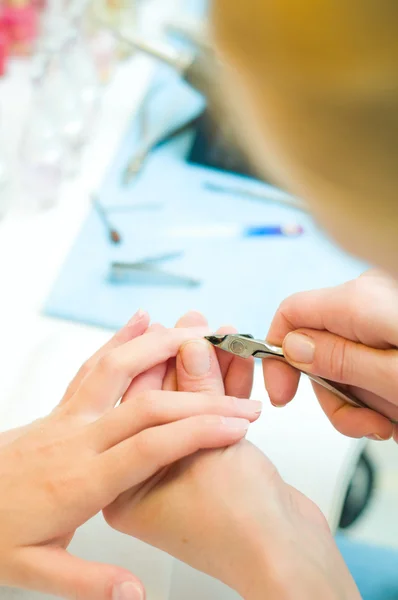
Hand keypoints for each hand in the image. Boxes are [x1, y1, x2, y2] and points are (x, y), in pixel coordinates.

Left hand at [0, 310, 259, 599]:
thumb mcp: (33, 570)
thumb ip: (87, 583)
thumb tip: (134, 595)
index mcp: (81, 482)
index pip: (149, 447)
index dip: (197, 431)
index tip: (237, 424)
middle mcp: (78, 440)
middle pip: (144, 404)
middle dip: (198, 394)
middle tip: (239, 389)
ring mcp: (68, 417)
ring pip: (116, 369)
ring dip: (158, 347)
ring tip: (196, 332)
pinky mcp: (62, 407)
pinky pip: (93, 366)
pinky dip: (119, 340)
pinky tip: (140, 323)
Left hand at [104, 312, 359, 599]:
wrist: (287, 566)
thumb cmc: (243, 535)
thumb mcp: (212, 458)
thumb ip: (198, 400)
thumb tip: (190, 349)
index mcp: (116, 488)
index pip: (135, 415)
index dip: (163, 367)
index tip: (185, 335)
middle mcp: (133, 478)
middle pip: (151, 402)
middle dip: (176, 357)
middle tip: (195, 322)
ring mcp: (165, 472)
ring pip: (179, 406)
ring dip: (202, 367)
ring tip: (219, 331)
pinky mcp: (195, 464)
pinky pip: (202, 417)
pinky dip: (219, 389)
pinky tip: (232, 359)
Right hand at [263, 269, 397, 440]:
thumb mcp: (396, 375)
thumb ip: (341, 360)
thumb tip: (291, 348)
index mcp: (359, 301)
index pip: (290, 314)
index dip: (277, 357)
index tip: (283, 396)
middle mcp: (367, 300)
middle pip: (318, 350)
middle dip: (336, 396)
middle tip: (370, 423)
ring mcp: (382, 314)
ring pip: (343, 364)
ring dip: (363, 403)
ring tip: (393, 422)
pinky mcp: (392, 328)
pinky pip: (367, 363)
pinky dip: (381, 393)